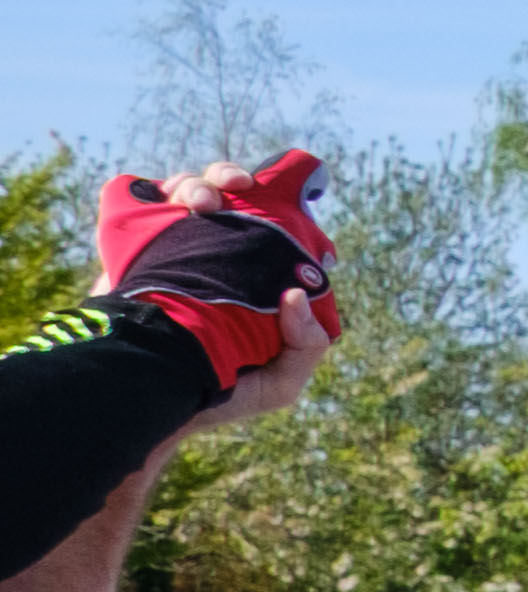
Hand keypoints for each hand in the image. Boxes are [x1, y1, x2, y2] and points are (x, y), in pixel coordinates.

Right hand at [98, 153, 338, 407]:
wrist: (153, 395)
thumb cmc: (223, 393)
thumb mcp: (279, 382)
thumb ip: (305, 345)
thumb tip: (297, 295)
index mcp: (256, 279)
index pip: (271, 228)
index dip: (278, 207)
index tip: (283, 201)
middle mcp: (219, 256)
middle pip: (226, 196)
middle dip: (230, 177)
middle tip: (237, 183)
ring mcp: (178, 250)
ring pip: (186, 193)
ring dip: (196, 183)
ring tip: (202, 201)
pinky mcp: (140, 252)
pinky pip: (145, 205)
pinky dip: (156, 194)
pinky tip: (169, 203)